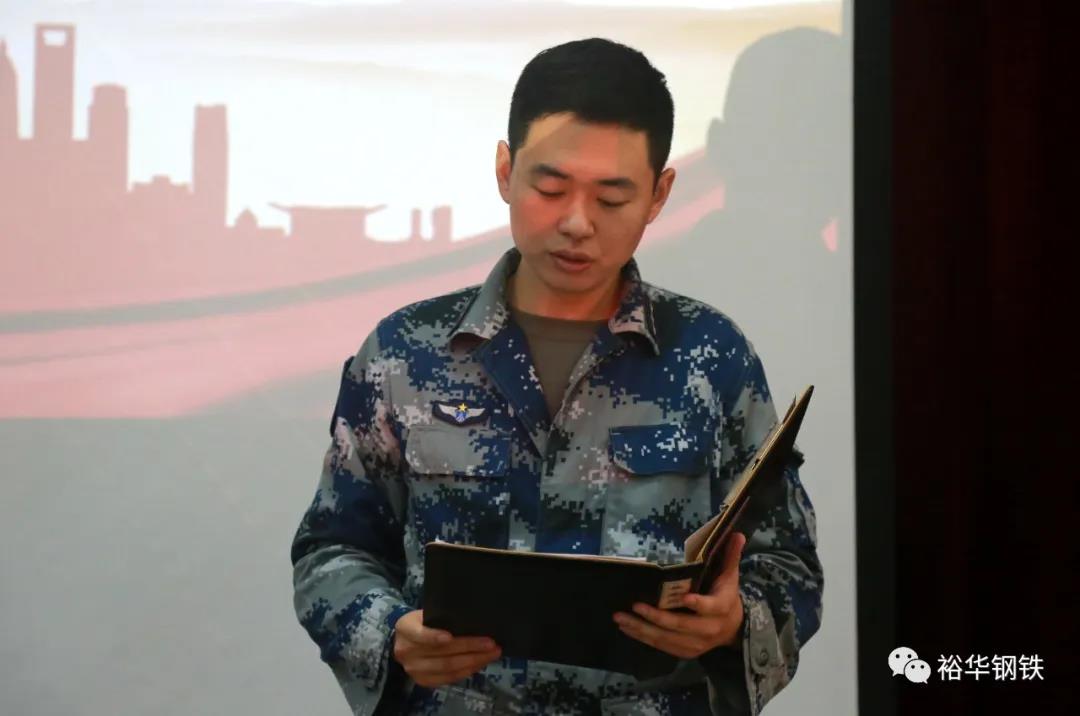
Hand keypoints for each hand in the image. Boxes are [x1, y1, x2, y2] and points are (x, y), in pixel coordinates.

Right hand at [392, 610, 501, 687]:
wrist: (405, 642)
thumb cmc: (421, 622)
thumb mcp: (425, 613)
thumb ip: (441, 617)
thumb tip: (474, 618)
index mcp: (405, 629)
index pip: (420, 634)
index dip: (434, 637)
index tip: (450, 636)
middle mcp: (406, 652)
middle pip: (441, 653)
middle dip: (469, 648)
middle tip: (491, 643)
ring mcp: (414, 670)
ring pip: (448, 668)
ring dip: (473, 661)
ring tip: (492, 654)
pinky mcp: (423, 681)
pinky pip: (448, 678)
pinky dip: (467, 671)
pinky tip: (480, 663)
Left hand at [613, 532, 746, 659]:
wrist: (733, 628)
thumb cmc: (726, 595)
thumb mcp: (730, 575)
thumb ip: (730, 555)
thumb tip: (737, 533)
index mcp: (721, 607)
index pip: (710, 606)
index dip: (698, 604)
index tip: (684, 597)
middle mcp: (709, 629)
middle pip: (681, 625)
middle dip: (657, 617)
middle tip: (635, 605)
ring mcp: (697, 643)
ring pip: (667, 638)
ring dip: (643, 629)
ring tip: (621, 618)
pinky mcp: (685, 652)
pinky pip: (662, 646)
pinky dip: (644, 638)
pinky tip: (627, 628)